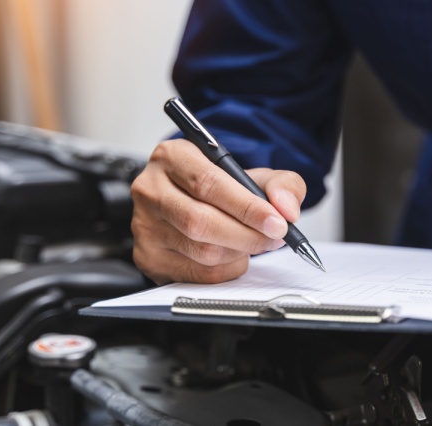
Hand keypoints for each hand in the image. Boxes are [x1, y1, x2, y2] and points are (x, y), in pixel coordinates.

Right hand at [130, 139, 304, 283]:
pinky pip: (197, 273)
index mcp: (172, 157)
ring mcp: (144, 226)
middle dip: (247, 235)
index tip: (277, 223)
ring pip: (200, 251)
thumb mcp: (252, 174)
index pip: (208, 184)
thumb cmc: (219, 188)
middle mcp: (150, 190)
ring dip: (239, 252)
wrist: (190, 201)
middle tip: (274, 237)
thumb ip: (280, 185)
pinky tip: (232, 254)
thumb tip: (287, 209)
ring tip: (252, 242)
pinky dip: (226, 269)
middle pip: (201, 222)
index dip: (247, 207)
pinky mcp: (148, 257)